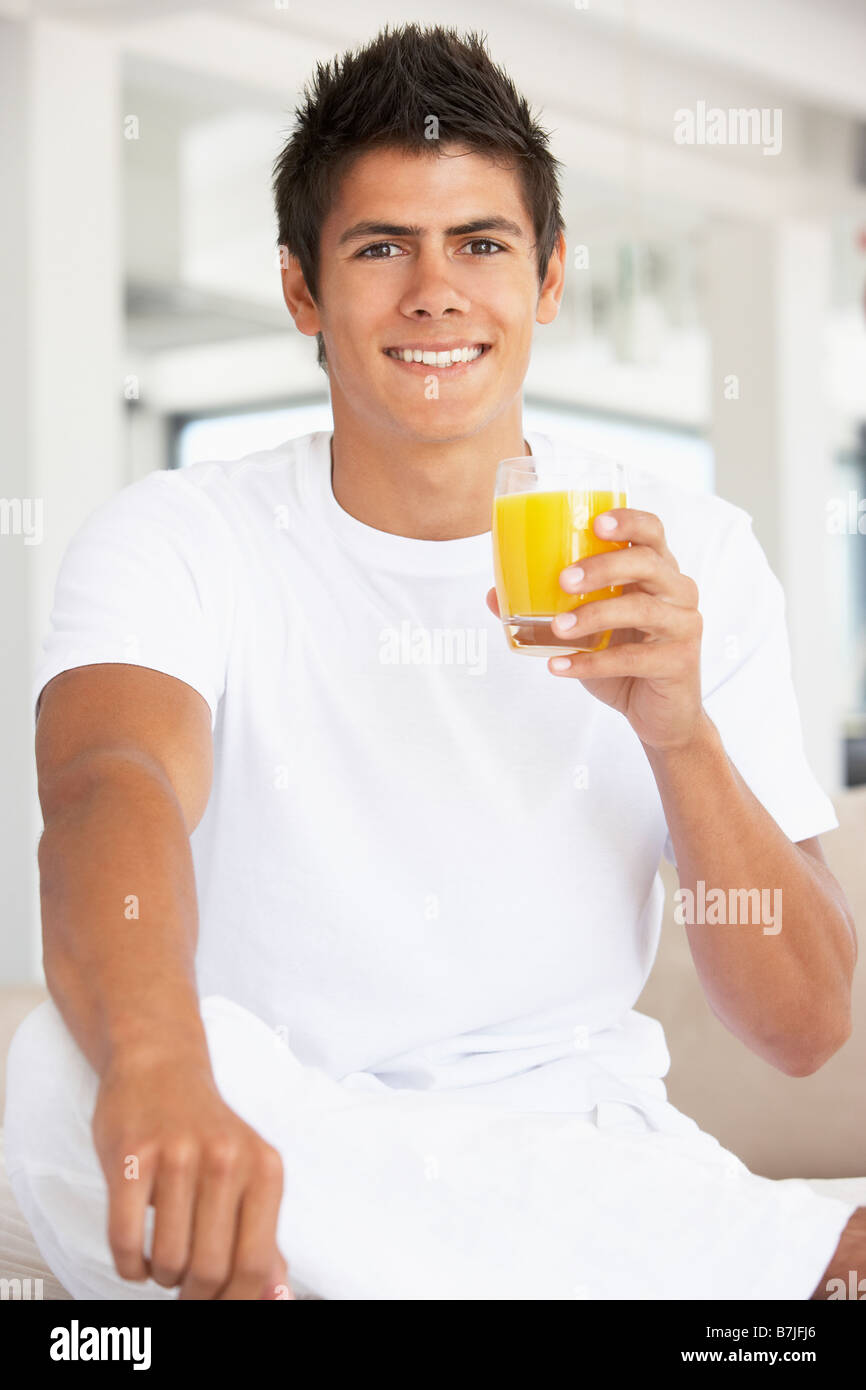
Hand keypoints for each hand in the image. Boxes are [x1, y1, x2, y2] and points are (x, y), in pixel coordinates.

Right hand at [92, 1055, 294, 1299]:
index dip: (235, 1300)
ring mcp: (177, 1155)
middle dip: (195, 1295)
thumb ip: (264, 1235)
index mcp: (265, 1168)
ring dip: (162, 1277)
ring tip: (163, 1261)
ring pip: (168, 1260)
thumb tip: (280, 1296)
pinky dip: (129, 1266)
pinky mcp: (131, 1156)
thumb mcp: (250, 1173)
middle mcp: (226, 1159)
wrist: (160, 1065)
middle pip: (211, 1270)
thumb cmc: (206, 1130)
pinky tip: (136, 1257)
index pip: (256, 1264)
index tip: (217, 1303)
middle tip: (185, 1287)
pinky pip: (125, 1241)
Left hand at [486, 507, 703, 751]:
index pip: (652, 532)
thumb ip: (549, 608)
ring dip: (595, 615)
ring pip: (642, 609)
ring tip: (558, 628)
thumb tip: (495, 594)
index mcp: (657, 572)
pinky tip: (561, 666)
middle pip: (647, 563)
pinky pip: (633, 658)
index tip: (595, 523)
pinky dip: (592, 664)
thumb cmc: (624, 661)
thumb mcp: (587, 631)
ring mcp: (683, 626)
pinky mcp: (679, 661)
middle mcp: (677, 592)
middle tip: (564, 580)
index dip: (628, 521)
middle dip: (603, 567)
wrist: (660, 715)